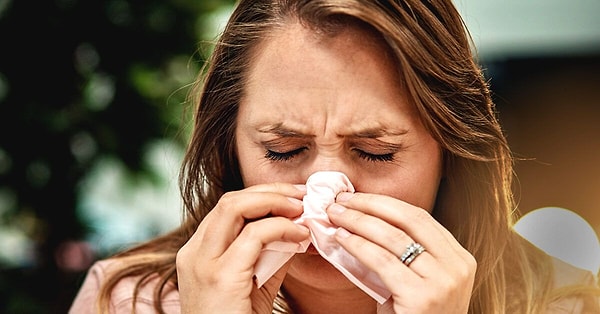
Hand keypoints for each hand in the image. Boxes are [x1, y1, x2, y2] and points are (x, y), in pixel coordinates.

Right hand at [176, 183, 309, 313]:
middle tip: (301, 196)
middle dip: (269, 191)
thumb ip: (271, 253)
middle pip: (230, 200)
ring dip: (275, 202)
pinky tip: (300, 237)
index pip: (228, 209)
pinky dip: (282, 228)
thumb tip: (297, 228)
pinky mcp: (219, 276)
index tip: (292, 197)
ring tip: (301, 209)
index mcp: (198, 253)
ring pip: (236, 207)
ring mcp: (202, 263)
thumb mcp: (256, 283)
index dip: (262, 196)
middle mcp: (193, 253)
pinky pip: (254, 235)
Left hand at [327, 192, 475, 312]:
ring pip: (393, 238)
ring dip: (358, 221)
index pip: (420, 218)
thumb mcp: (417, 282)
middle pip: (409, 219)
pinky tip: (340, 238)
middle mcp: (458, 266)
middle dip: (371, 205)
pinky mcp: (423, 297)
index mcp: (460, 258)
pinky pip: (382, 261)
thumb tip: (362, 222)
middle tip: (341, 199)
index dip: (385, 204)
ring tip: (334, 214)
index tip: (358, 197)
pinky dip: (357, 245)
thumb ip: (403, 255)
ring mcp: (444, 281)